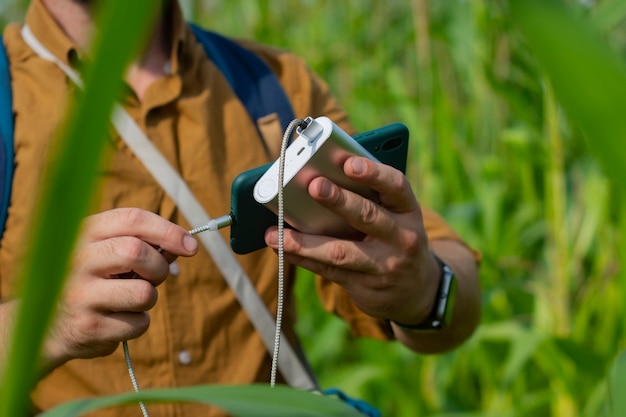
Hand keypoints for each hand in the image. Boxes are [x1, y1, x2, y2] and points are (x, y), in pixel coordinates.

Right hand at [43, 208, 197, 367]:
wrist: (44, 325)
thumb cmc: (90, 281)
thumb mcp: (107, 254)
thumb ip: (143, 245)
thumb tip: (183, 244)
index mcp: (84, 233)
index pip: (132, 219)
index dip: (168, 230)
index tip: (191, 245)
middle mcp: (76, 260)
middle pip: (136, 251)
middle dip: (158, 268)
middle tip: (155, 277)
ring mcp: (79, 294)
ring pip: (144, 293)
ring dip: (148, 299)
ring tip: (128, 301)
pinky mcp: (88, 327)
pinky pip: (138, 323)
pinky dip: (137, 323)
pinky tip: (115, 321)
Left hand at [264, 156, 440, 325]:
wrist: (417, 291)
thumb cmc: (395, 239)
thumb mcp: (397, 217)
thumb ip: (371, 197)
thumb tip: (320, 176)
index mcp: (408, 211)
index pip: (396, 186)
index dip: (374, 173)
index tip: (349, 162)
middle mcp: (401, 238)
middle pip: (367, 216)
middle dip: (339, 200)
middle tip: (314, 185)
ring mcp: (383, 265)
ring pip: (340, 252)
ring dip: (305, 242)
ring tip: (277, 233)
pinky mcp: (364, 286)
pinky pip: (327, 270)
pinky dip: (301, 257)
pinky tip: (281, 246)